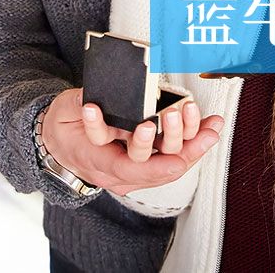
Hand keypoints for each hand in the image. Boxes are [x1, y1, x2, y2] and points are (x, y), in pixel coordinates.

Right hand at [41, 88, 222, 195]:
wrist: (63, 149)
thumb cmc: (66, 130)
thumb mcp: (65, 112)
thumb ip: (82, 108)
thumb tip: (96, 100)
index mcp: (98, 162)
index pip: (123, 164)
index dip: (139, 148)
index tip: (147, 127)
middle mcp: (120, 173)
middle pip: (151, 164)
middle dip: (170, 139)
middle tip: (176, 114)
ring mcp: (136, 171)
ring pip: (169, 163)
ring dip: (192, 143)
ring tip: (207, 124)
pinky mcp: (150, 163)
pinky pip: (175, 158)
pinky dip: (195, 144)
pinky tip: (211, 128)